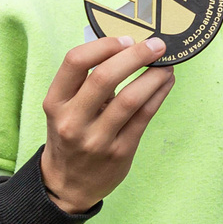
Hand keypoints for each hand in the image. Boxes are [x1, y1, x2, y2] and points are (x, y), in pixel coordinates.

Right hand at [38, 36, 174, 213]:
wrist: (68, 184)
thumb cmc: (70, 134)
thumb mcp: (65, 108)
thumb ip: (86, 81)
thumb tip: (126, 47)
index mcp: (56, 102)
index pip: (75, 62)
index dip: (103, 45)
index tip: (125, 39)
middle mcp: (73, 120)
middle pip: (104, 77)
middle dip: (136, 55)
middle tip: (156, 45)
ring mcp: (97, 139)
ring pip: (131, 98)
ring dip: (154, 75)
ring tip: (167, 63)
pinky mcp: (120, 152)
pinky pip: (145, 116)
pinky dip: (158, 94)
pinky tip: (165, 82)